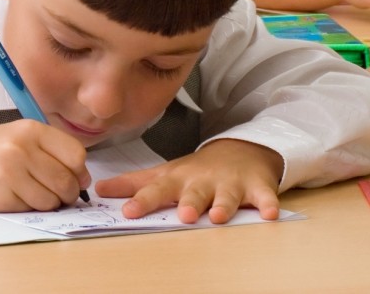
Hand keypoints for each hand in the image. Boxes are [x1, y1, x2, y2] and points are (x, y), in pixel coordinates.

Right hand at [0, 120, 89, 211]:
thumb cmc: (2, 149)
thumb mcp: (28, 137)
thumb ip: (57, 152)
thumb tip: (84, 180)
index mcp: (32, 130)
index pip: (76, 155)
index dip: (80, 171)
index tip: (76, 177)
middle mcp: (21, 150)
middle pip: (66, 181)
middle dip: (70, 193)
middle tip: (63, 193)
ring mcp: (10, 174)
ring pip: (52, 200)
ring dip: (52, 202)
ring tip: (40, 193)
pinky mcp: (2, 197)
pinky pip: (33, 210)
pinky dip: (33, 207)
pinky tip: (23, 197)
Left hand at [94, 139, 282, 223]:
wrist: (240, 152)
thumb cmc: (196, 170)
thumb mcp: (165, 174)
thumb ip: (133, 185)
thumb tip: (99, 190)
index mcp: (179, 179)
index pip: (157, 190)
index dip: (142, 201)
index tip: (127, 212)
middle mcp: (203, 181)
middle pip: (195, 192)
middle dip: (189, 202)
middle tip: (183, 214)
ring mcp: (231, 184)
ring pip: (227, 195)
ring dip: (223, 204)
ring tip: (218, 216)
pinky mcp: (258, 187)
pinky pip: (265, 196)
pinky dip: (268, 203)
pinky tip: (270, 213)